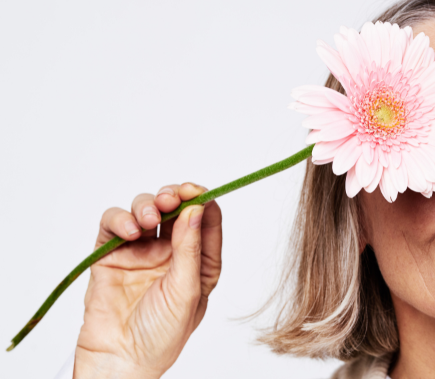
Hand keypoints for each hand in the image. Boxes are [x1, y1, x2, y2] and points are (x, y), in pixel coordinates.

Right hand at [74, 183, 221, 378]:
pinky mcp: (111, 255)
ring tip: (148, 221)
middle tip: (170, 198)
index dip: (202, 200)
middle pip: (174, 209)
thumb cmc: (161, 335)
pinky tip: (129, 232)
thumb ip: (190, 249)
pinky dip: (119, 219)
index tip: (196, 190)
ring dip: (147, 206)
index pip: (205, 220)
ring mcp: (140, 252)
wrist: (120, 360)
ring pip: (144, 210)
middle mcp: (171, 253)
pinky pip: (113, 225)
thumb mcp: (186, 291)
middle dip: (173, 196)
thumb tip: (197, 209)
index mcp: (198, 262)